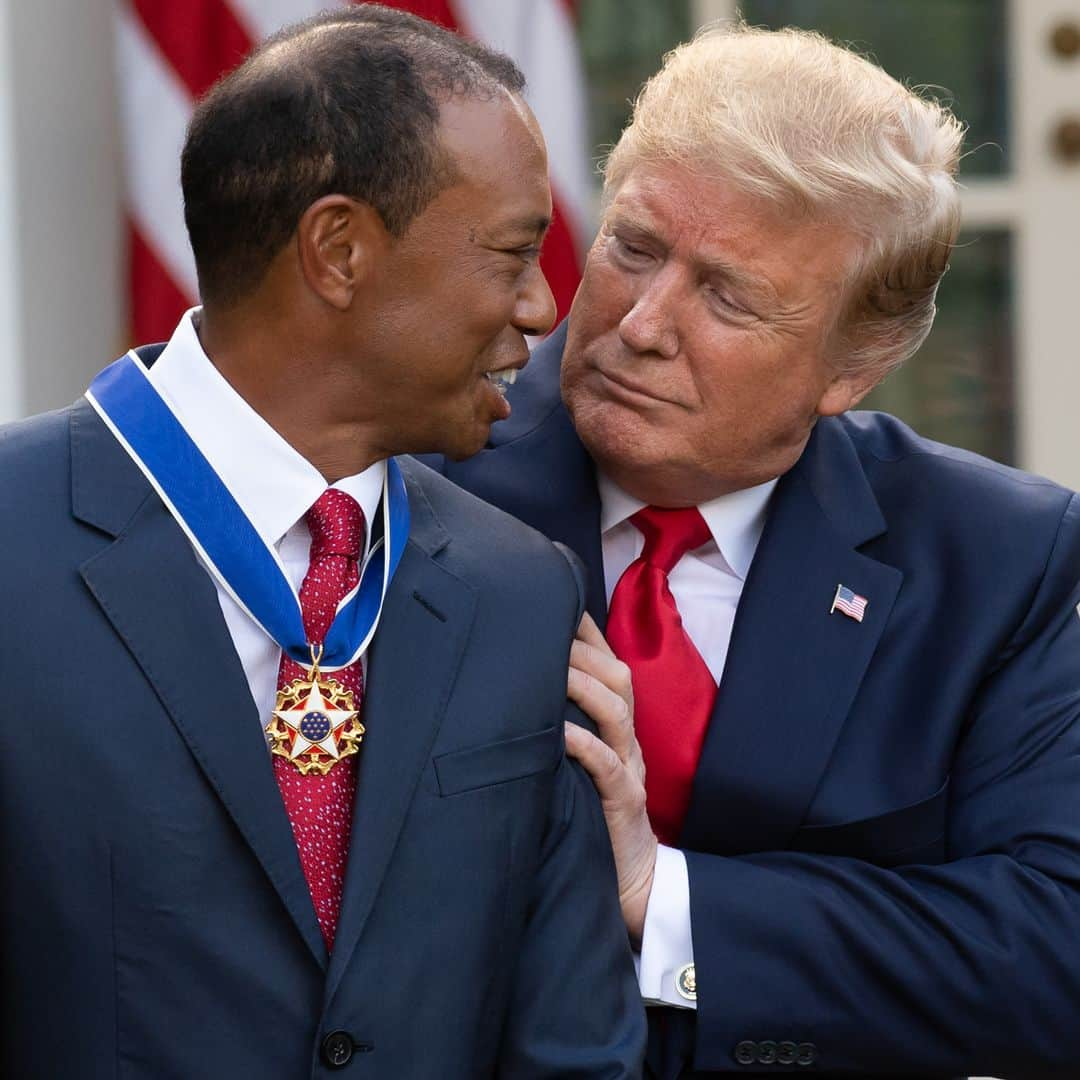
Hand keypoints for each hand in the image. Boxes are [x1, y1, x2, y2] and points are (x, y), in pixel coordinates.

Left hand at [565, 611, 657, 946]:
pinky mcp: (623, 804)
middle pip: (617, 678)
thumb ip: (561, 730)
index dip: (586, 633)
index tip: (554, 601)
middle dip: (584, 648)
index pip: (607, 666)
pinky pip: (609, 767)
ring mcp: (629, 770)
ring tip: (552, 666)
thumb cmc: (595, 818)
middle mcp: (626, 741)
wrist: (633, 883)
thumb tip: (515, 694)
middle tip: (545, 626)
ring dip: (583, 686)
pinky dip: (585, 746)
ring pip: (617, 713)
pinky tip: (560, 733)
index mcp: (615, 729)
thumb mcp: (579, 767)